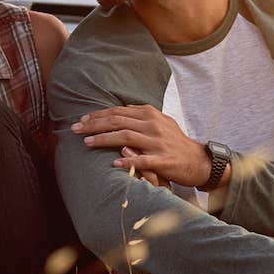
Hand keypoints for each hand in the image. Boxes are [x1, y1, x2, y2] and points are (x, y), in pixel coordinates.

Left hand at [72, 105, 210, 186]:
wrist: (198, 160)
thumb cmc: (175, 142)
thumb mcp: (160, 122)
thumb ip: (141, 116)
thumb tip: (122, 110)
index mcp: (150, 114)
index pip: (118, 112)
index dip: (98, 115)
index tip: (82, 120)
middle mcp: (152, 125)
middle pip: (117, 122)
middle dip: (94, 125)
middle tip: (74, 129)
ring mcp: (158, 142)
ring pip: (125, 138)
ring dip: (103, 140)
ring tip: (86, 142)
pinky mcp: (163, 160)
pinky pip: (142, 160)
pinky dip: (128, 161)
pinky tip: (114, 163)